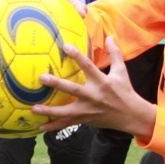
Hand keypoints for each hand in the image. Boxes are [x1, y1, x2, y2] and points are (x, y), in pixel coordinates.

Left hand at [32, 38, 156, 139]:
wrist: (131, 116)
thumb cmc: (125, 91)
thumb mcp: (122, 72)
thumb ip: (115, 54)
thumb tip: (110, 36)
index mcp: (102, 82)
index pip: (88, 66)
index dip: (77, 56)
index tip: (65, 46)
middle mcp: (93, 96)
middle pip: (73, 90)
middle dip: (57, 84)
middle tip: (41, 77)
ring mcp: (88, 110)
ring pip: (66, 112)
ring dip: (49, 111)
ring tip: (33, 108)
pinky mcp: (84, 120)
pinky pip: (66, 124)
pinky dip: (53, 126)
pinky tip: (39, 127)